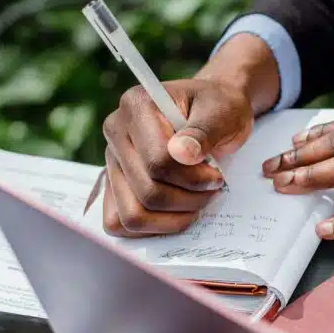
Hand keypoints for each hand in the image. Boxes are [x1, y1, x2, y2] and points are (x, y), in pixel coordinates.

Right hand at [100, 79, 252, 235]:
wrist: (211, 111)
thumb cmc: (218, 108)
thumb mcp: (221, 112)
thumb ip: (203, 131)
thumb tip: (182, 153)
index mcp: (136, 104)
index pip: (158, 161)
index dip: (193, 178)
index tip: (217, 176)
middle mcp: (116, 132)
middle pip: (147, 192)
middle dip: (189, 199)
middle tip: (212, 189)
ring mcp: (111, 160)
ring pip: (133, 214)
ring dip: (173, 218)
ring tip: (197, 201)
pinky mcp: (113, 184)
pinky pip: (118, 223)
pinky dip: (151, 227)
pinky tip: (177, 213)